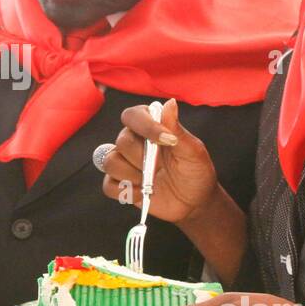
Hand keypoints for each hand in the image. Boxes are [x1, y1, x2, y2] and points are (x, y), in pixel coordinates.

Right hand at [100, 98, 220, 224]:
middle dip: (143, 158)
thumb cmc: (195, 172)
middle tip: (161, 167)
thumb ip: (177, 129)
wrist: (194, 203)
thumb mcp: (193, 151)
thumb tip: (170, 103)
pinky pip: (108, 185)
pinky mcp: (120, 184)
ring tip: (151, 182)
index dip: (146, 126)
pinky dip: (126, 191)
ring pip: (110, 162)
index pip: (133, 116)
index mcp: (151, 126)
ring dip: (132, 175)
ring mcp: (125, 163)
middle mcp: (134, 141)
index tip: (166, 141)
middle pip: (122, 141)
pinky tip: (143, 192)